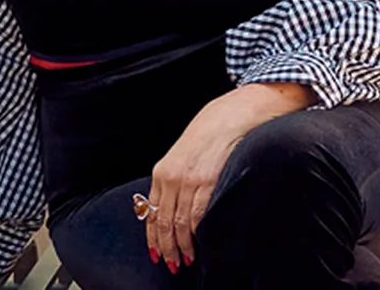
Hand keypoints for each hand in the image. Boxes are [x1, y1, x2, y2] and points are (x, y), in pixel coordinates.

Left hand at [145, 82, 313, 271]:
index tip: (155, 252)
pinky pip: (198, 214)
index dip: (153, 236)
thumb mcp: (181, 156)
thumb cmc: (207, 135)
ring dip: (182, 245)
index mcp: (161, 172)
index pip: (151, 212)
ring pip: (179, 223)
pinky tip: (198, 241)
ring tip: (185, 258)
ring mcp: (188, 180)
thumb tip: (170, 207)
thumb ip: (174, 180)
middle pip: (163, 222)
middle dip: (166, 246)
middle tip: (171, 262)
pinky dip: (196, 232)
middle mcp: (171, 177)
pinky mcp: (207, 181)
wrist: (228, 116)